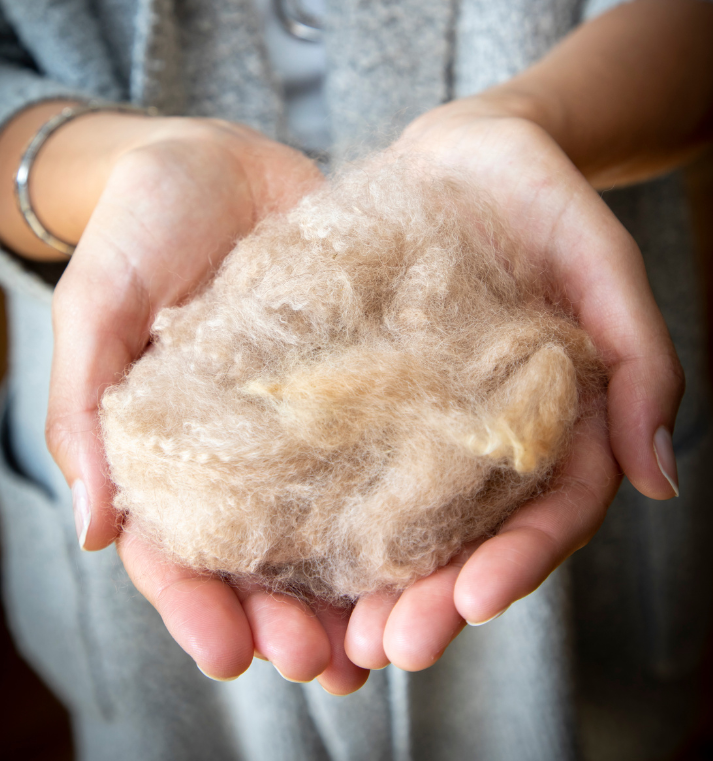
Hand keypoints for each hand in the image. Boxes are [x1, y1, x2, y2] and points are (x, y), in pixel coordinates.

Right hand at [43, 114, 367, 691]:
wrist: (219, 162)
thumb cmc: (141, 227)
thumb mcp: (98, 306)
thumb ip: (85, 409)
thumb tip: (92, 531)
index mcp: (166, 450)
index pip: (174, 551)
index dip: (199, 608)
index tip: (233, 657)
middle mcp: (239, 451)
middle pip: (262, 559)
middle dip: (290, 619)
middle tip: (328, 666)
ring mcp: (302, 423)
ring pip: (327, 525)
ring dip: (354, 590)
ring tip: (388, 639)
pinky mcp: (356, 383)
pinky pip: (379, 452)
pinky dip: (400, 505)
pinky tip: (432, 544)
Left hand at [344, 103, 682, 670]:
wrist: (466, 155)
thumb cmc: (545, 201)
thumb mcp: (603, 264)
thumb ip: (639, 360)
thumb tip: (661, 478)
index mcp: (549, 424)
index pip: (546, 515)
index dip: (518, 563)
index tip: (474, 602)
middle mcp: (480, 437)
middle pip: (462, 537)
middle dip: (428, 598)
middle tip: (384, 649)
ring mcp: (415, 417)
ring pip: (393, 515)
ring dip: (363, 581)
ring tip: (329, 631)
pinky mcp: (358, 386)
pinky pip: (334, 450)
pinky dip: (310, 502)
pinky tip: (274, 538)